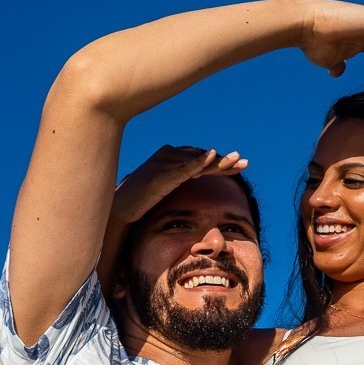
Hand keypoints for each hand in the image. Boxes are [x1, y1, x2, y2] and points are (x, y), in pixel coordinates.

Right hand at [110, 145, 247, 225]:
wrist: (118, 207)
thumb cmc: (140, 200)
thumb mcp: (164, 188)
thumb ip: (179, 181)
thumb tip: (195, 180)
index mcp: (172, 160)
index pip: (201, 159)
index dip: (221, 162)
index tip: (241, 165)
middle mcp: (169, 156)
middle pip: (202, 157)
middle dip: (224, 161)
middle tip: (245, 162)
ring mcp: (164, 164)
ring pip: (196, 161)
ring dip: (217, 161)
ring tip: (236, 160)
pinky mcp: (161, 175)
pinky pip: (183, 167)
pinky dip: (198, 162)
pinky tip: (211, 157)